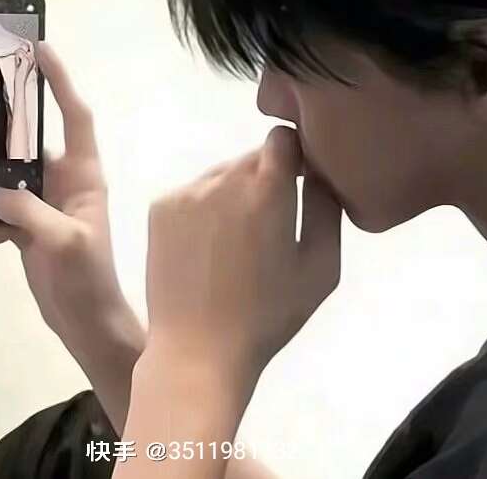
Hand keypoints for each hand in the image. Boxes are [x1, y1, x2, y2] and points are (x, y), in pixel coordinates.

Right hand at [0, 42, 126, 347]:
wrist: (85, 319)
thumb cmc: (90, 279)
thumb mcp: (65, 242)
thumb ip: (30, 212)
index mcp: (84, 175)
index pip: (75, 117)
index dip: (61, 81)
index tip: (39, 49)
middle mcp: (62, 182)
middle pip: (27, 143)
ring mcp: (40, 204)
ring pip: (1, 177)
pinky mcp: (23, 227)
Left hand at [145, 126, 341, 382]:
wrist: (197, 349)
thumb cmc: (268, 316)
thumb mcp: (321, 268)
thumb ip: (327, 208)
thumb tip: (322, 171)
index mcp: (268, 190)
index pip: (284, 137)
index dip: (295, 155)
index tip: (299, 182)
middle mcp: (224, 178)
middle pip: (253, 156)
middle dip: (267, 178)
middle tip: (269, 224)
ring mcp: (187, 190)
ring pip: (222, 173)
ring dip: (235, 192)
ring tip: (236, 241)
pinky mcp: (160, 206)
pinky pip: (193, 191)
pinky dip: (205, 207)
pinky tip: (207, 246)